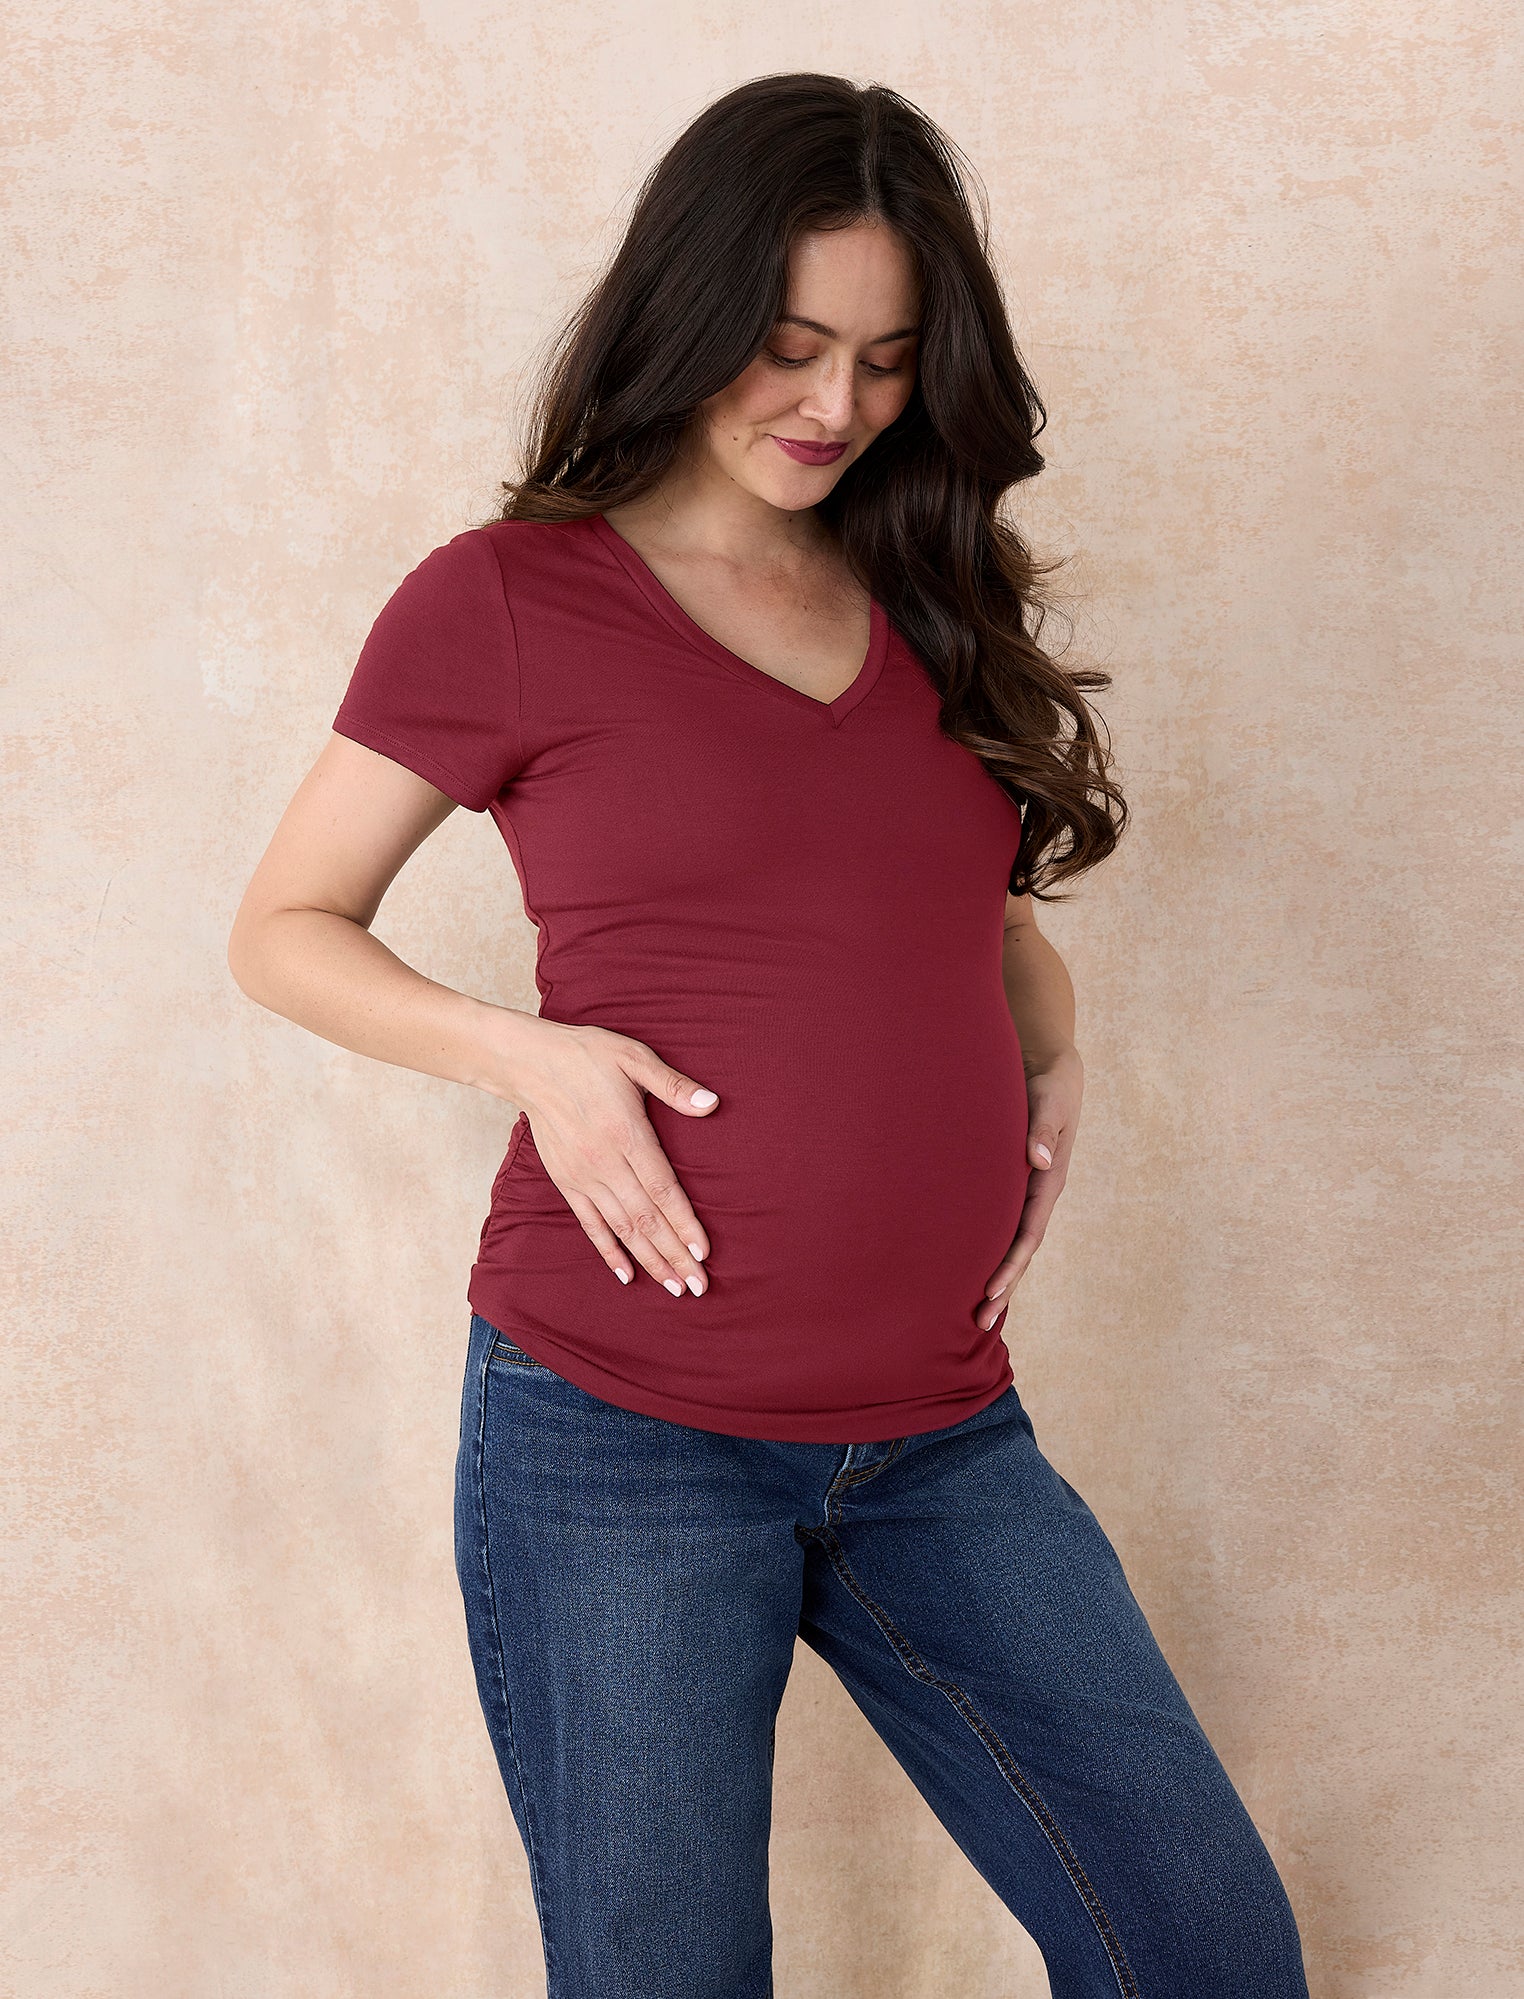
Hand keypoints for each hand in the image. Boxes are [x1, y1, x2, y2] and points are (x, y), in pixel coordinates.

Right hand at [505, 1017, 718, 1295]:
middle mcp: (605, 1163)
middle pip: (646, 1219)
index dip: (685, 1223)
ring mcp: (583, 1177)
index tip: (705, 1252)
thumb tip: (712, 1103)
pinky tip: (627, 1274)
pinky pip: (590, 1224)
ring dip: (649, 1260)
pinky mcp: (566, 1182)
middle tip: (699, 1286)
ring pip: (622, 1228)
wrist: (528, 1064)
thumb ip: (673, 1086)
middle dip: (675, 1255)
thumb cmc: (587, 1056)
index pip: (663, 1190)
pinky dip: (609, 1251)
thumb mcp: (633, 1058)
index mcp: (627, 1134)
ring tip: (674, 1287)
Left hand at [976, 1045, 1083, 1330]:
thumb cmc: (1048, 1083)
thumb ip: (1044, 1128)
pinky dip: (990, 1251)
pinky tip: (971, 1270)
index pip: (1028, 1232)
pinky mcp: (1014, 1184)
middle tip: (981, 1323)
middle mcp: (1039, 1193)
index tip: (990, 1290)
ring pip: (1010, 1243)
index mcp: (1049, 1182)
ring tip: (976, 1314)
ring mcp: (1027, 1192)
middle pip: (1020, 1250)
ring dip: (996, 1277)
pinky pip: (1001, 1225)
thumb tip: (1041, 1160)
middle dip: (1003, 1287)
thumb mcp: (1049, 1100)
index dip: (1010, 1263)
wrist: (1051, 1068)